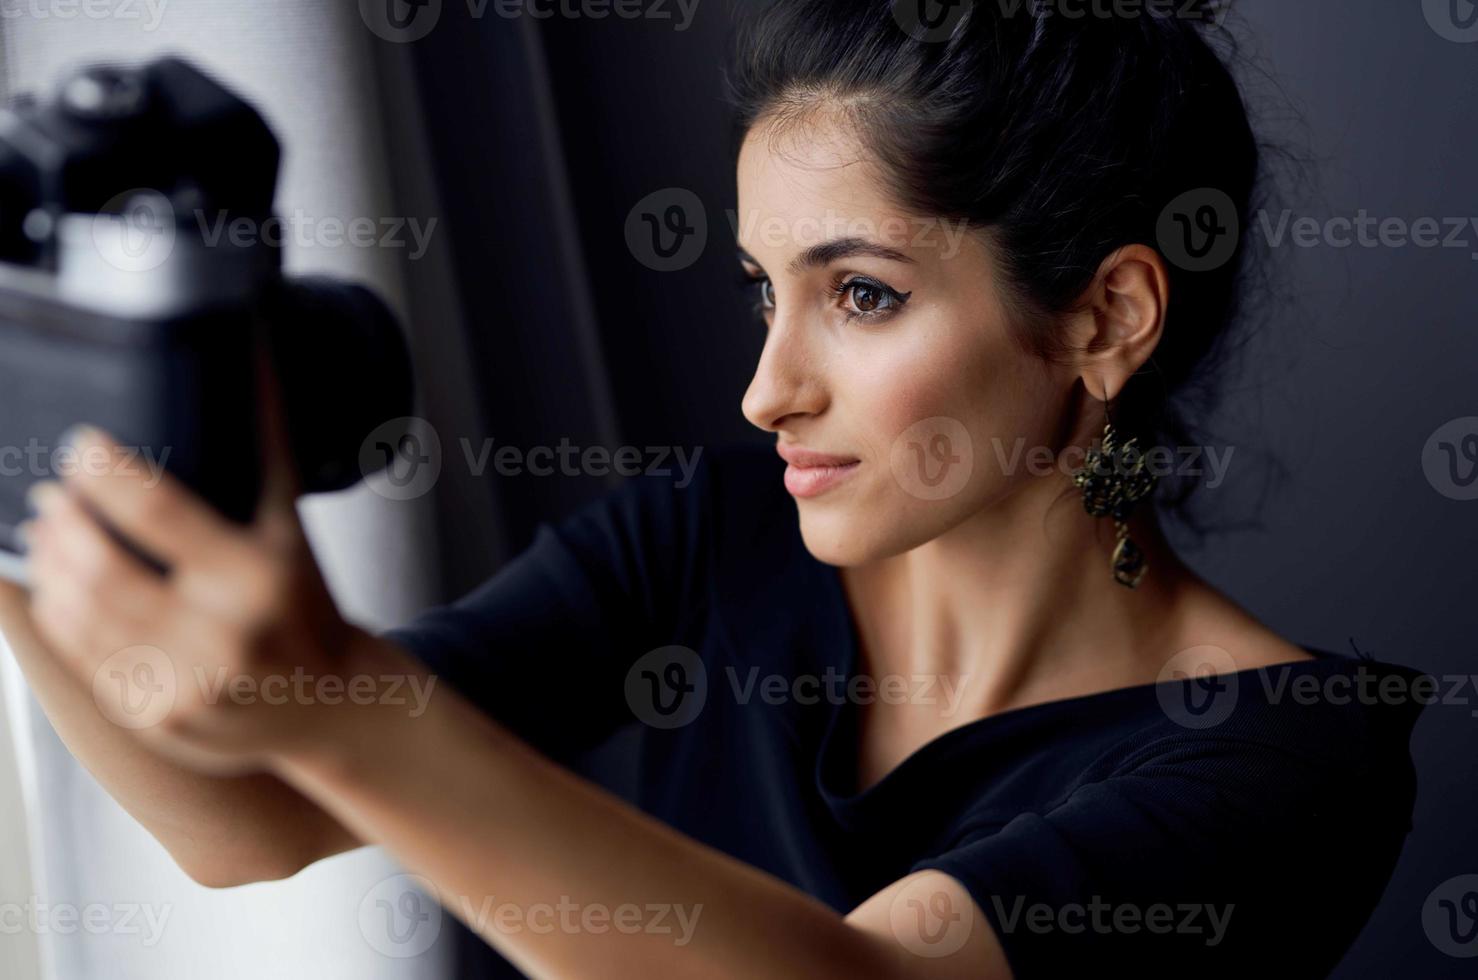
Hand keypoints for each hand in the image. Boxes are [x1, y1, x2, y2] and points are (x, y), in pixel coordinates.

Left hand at [19, 359, 371, 774]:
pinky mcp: (153, 715)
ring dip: (52, 563)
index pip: (160, 512)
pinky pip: (82, 654)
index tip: (82, 446)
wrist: (332, 706)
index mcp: (260, 578)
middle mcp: (222, 635)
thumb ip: (267, 448)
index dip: (106, 472)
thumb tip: (257, 357)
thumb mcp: (294, 529)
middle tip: (53, 493)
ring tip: (48, 531)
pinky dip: (58, 611)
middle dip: (65, 522)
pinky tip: (58, 583)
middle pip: (104, 567)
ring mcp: (184, 683)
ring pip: (81, 612)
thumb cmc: (306, 605)